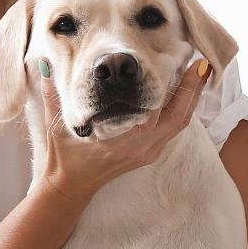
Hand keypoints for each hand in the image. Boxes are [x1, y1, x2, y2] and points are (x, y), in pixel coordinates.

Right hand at [36, 58, 212, 203]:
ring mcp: (148, 153)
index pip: (154, 112)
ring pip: (180, 124)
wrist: (72, 186)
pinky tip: (186, 91)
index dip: (170, 88)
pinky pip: (174, 130)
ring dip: (192, 98)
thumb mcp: (55, 124)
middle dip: (191, 89)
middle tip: (200, 62)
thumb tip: (46, 62)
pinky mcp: (150, 154)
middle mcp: (139, 148)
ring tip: (199, 72)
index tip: (178, 62)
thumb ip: (52, 93)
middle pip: (178, 117)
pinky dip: (183, 109)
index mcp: (120, 140)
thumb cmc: (65, 155)